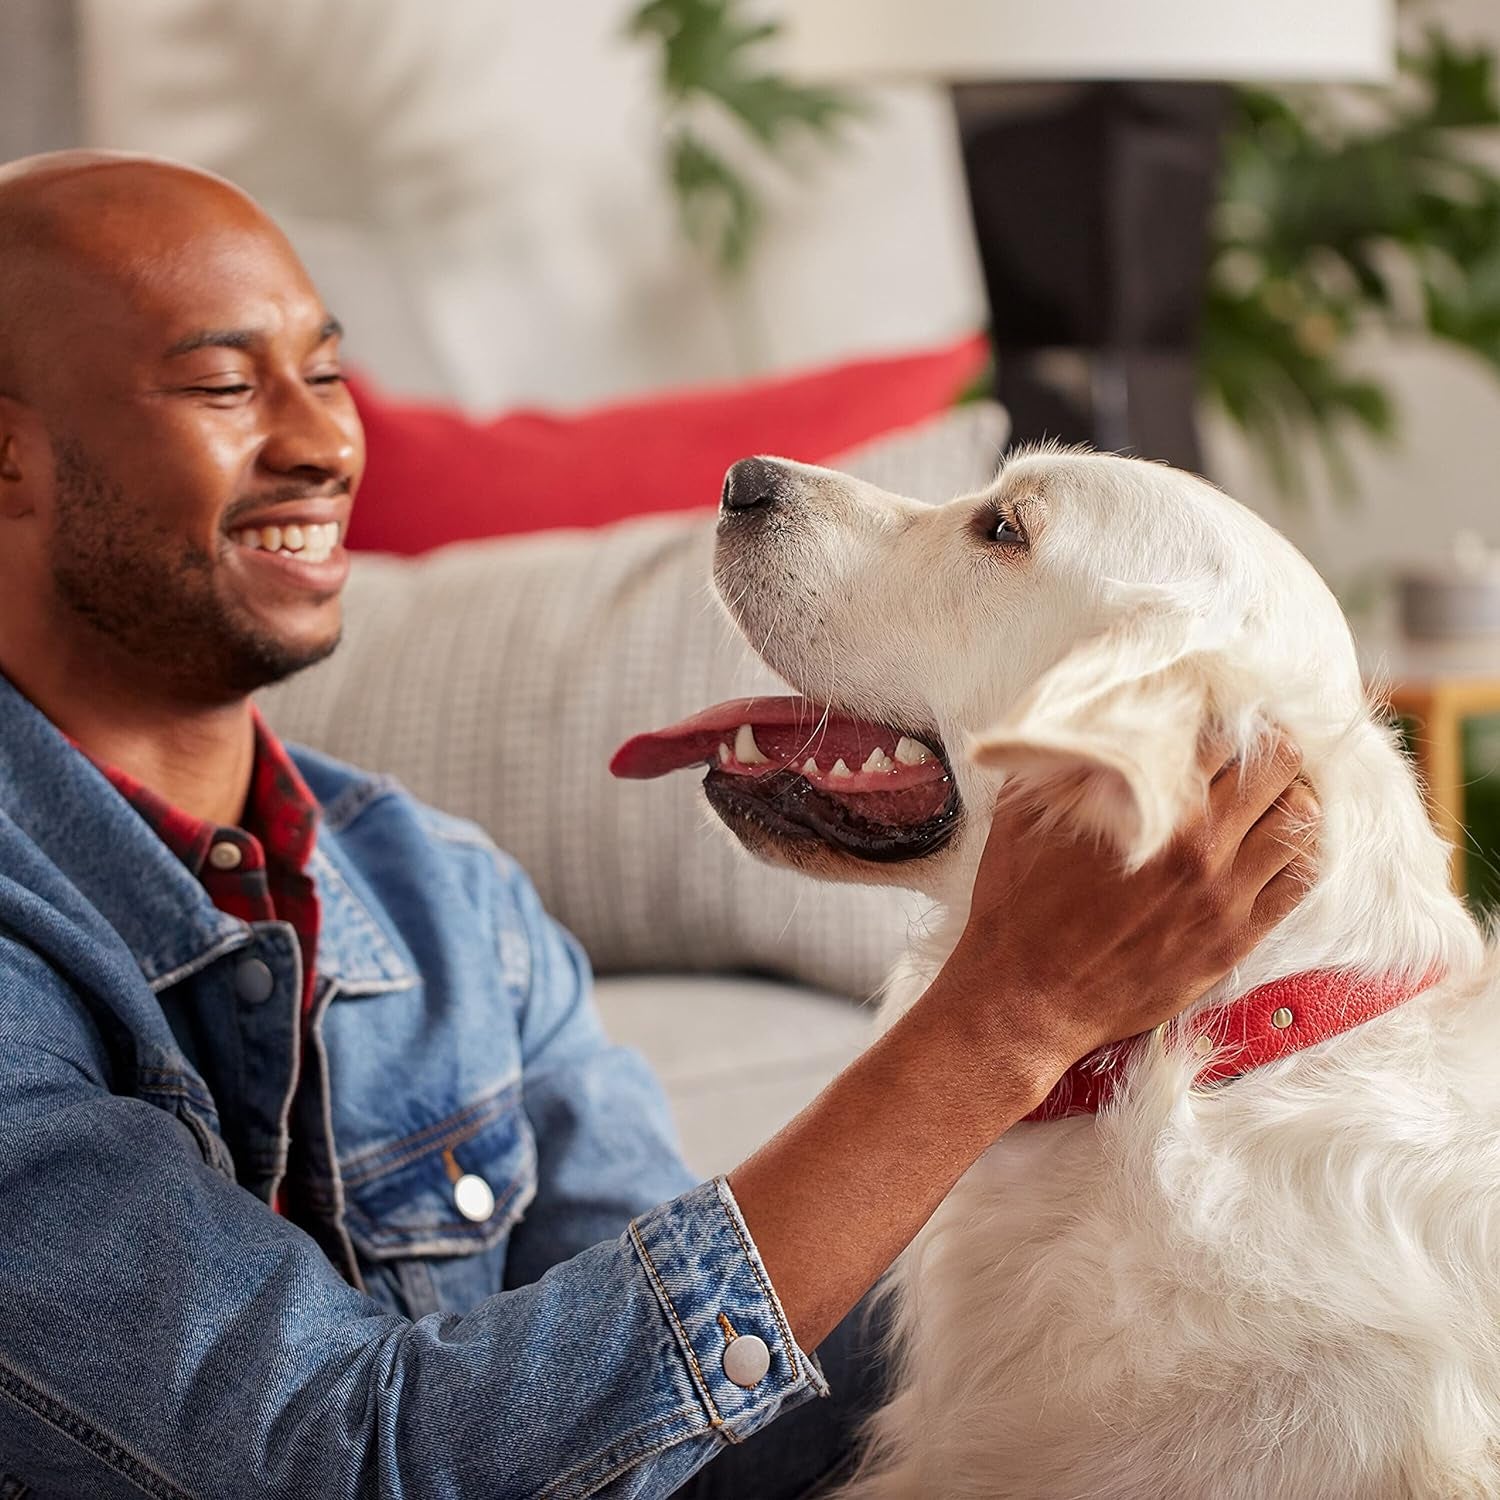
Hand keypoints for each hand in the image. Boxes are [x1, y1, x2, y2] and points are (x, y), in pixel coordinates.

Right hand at [934, 731, 1320, 1097]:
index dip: (1227, 717)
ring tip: (1272, 793)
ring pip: (1301, 821)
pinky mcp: (1235, 938)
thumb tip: (1089, 720)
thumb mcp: (1023, 815)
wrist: (1026, 997)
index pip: (1224, 734)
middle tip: (1255, 747)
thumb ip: (1064, 763)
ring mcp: (1225, 895)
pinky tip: (1279, 842)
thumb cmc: (1017, 904)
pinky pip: (1301, 882)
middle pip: (1277, 766)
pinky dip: (1301, 851)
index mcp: (1152, 806)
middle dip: (1270, 747)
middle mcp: (1200, 845)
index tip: (1220, 717)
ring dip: (1291, 795)